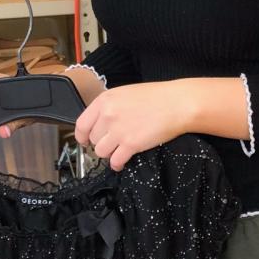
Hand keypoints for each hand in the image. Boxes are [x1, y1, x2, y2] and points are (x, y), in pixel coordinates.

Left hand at [74, 82, 189, 170]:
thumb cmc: (157, 97)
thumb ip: (110, 107)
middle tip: (112, 143)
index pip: (81, 124)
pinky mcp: (130, 144)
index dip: (83, 136)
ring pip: (101, 152)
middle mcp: (108, 115)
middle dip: (102, 144)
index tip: (86, 140)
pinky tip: (122, 161)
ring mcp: (118, 130)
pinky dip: (117, 164)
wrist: (177, 104)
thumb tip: (100, 123)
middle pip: (93, 140)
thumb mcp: (126, 94)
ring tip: (119, 151)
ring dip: (109, 154)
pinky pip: (115, 161)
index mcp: (105, 100)